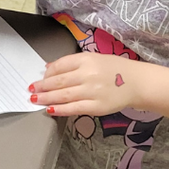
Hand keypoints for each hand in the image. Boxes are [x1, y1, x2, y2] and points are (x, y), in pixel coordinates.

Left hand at [29, 53, 144, 117]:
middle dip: (42, 86)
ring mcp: (92, 91)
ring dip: (46, 98)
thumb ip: (72, 63)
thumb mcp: (94, 58)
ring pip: (63, 95)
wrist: (137, 83)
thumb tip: (48, 68)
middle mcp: (88, 74)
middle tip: (31, 90)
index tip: (40, 78)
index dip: (47, 73)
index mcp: (87, 59)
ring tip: (35, 99)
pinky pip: (74, 108)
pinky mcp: (97, 106)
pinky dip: (60, 109)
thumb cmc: (114, 69)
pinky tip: (50, 109)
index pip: (60, 66)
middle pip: (59, 81)